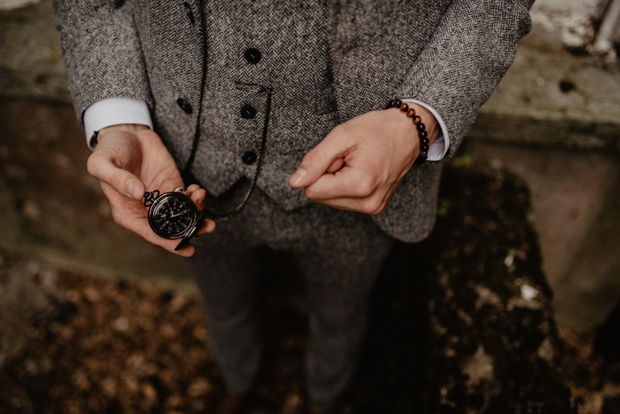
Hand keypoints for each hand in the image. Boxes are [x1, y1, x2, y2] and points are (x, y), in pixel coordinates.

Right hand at [87, 124, 215, 255]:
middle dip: (191, 229)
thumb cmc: (109, 150)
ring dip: (196, 211)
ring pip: (183, 214)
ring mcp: (161, 198)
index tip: (187, 248)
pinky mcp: (172, 185)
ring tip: (200, 196)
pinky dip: (196, 197)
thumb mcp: (102, 163)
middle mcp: (146, 210)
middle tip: (207, 225)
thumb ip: (117, 179)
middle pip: (172, 228)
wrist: (126, 131)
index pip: (150, 233)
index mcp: (127, 213)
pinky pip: (188, 198)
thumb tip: (139, 194)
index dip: (169, 243)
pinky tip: (198, 190)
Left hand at [289, 105, 437, 214]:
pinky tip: (362, 171)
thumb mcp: (341, 136)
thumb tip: (294, 183)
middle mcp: (368, 203)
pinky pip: (344, 201)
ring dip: (337, 180)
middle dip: (328, 175)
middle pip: (320, 197)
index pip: (312, 190)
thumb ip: (315, 160)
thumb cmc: (377, 129)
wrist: (409, 132)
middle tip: (349, 158)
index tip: (339, 155)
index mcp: (359, 185)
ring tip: (357, 163)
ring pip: (330, 200)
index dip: (320, 168)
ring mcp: (373, 208)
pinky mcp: (375, 208)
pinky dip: (347, 186)